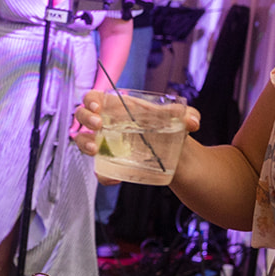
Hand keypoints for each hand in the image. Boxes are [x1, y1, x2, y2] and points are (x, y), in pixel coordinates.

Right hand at [74, 91, 199, 183]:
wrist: (176, 156)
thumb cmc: (171, 129)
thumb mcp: (180, 120)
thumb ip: (188, 116)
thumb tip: (192, 122)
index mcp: (118, 106)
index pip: (94, 97)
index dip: (90, 99)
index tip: (97, 105)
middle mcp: (107, 123)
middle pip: (82, 115)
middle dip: (85, 118)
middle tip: (98, 125)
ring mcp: (105, 143)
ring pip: (82, 140)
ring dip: (84, 144)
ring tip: (95, 150)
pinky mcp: (110, 163)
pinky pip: (98, 169)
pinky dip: (103, 175)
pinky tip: (115, 178)